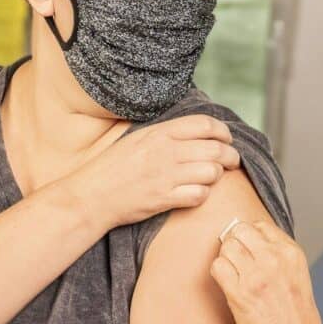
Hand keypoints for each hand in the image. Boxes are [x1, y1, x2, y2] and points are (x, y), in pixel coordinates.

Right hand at [63, 115, 240, 229]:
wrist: (90, 196)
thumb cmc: (113, 168)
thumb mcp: (138, 139)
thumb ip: (166, 134)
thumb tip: (197, 130)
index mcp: (159, 133)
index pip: (205, 124)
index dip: (223, 132)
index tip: (227, 140)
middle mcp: (165, 151)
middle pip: (216, 149)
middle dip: (231, 156)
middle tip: (232, 162)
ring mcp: (165, 175)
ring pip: (212, 172)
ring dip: (217, 176)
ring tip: (211, 179)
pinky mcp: (163, 199)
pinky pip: (199, 195)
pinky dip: (202, 195)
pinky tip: (195, 194)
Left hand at [210, 220, 322, 323]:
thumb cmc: (296, 313)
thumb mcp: (297, 272)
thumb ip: (278, 253)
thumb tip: (252, 239)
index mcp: (290, 252)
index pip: (260, 226)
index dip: (250, 236)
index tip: (249, 247)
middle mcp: (273, 259)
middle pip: (240, 231)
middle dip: (235, 242)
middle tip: (237, 258)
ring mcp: (255, 275)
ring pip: (226, 247)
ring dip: (226, 258)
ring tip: (234, 273)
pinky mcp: (239, 292)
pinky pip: (217, 267)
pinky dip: (219, 273)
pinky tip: (228, 283)